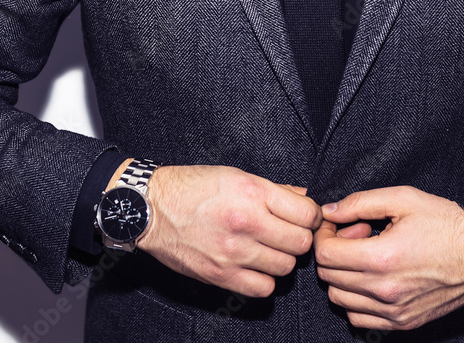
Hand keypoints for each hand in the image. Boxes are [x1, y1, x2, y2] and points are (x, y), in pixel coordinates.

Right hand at [137, 165, 321, 297]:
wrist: (151, 208)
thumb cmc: (191, 187)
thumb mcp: (236, 175)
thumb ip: (275, 190)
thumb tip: (305, 200)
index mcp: (253, 192)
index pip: (307, 214)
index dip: (312, 217)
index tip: (306, 218)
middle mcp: (246, 222)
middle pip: (301, 243)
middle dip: (299, 238)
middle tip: (288, 234)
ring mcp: (233, 251)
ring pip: (285, 267)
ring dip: (282, 259)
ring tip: (269, 249)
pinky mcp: (220, 275)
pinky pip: (263, 288)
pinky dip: (265, 280)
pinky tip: (256, 266)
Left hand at [314, 185, 463, 330]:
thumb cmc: (447, 224)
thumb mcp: (404, 199)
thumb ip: (360, 203)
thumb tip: (329, 211)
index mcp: (382, 258)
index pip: (324, 254)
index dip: (324, 234)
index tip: (336, 225)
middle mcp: (384, 290)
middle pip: (328, 277)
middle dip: (333, 252)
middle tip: (355, 235)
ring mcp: (393, 311)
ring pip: (338, 299)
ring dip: (342, 276)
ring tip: (366, 256)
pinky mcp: (403, 322)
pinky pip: (358, 318)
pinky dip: (355, 299)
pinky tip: (372, 278)